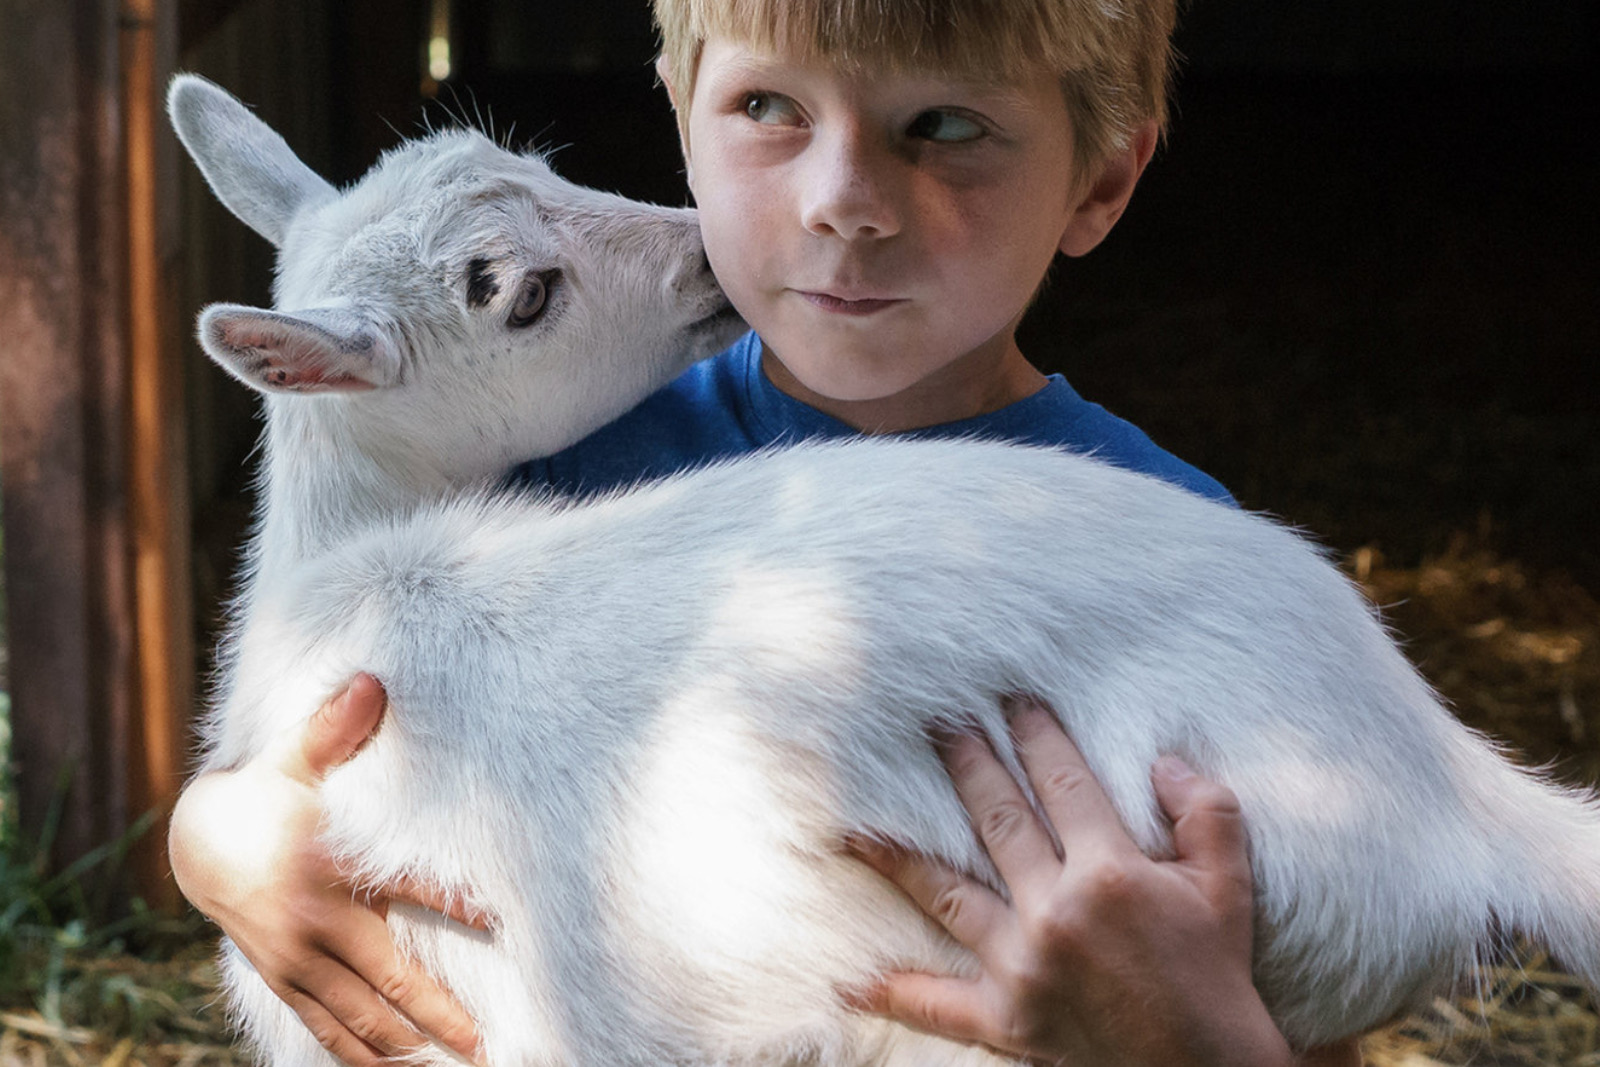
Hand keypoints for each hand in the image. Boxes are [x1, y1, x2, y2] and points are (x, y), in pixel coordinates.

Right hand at [168, 675, 484, 1065]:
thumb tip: (373, 681)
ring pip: (359, 1015)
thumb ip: (336, 728)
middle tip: (485, 1043)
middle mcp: (318, 924)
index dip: (457, 904)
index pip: (408, 888)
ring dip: (405, 1045)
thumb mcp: (294, 758)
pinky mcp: (285, 978)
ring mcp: (300, 960)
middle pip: (390, 978)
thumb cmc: (268, 792)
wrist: (197, 843)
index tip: (504, 922)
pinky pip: (325, 1025)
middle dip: (439, 1013)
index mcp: (332, 868)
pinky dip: (358, 1054)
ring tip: (453, 1064)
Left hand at [846, 697, 1361, 1066]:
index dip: (1035, 735)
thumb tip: (1165, 761)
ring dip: (900, 857)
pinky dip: (893, 992)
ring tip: (857, 829)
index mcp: (1111, 873)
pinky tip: (848, 982)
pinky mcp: (1006, 1018)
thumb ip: (1206, 816)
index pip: (1061, 783)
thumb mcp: (1229, 888)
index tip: (1012, 700)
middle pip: (996, 820)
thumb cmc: (1217, 976)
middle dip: (966, 764)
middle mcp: (1056, 910)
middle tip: (937, 724)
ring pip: (946, 894)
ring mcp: (1023, 965)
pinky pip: (936, 1004)